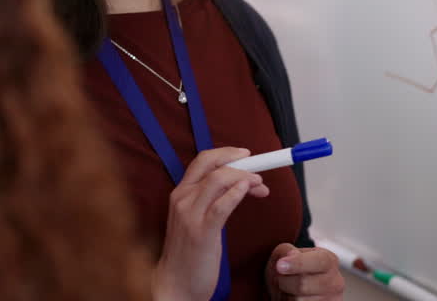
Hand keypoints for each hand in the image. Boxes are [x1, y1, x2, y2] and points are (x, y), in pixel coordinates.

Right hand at [152, 147, 269, 300]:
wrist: (176, 283)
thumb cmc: (190, 251)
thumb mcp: (196, 218)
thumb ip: (212, 199)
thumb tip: (240, 183)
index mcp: (180, 193)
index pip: (203, 160)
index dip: (227, 154)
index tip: (247, 157)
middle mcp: (182, 199)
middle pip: (211, 164)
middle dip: (238, 160)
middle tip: (259, 168)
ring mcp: (190, 215)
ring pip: (218, 179)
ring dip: (245, 177)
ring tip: (260, 185)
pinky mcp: (202, 233)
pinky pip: (222, 206)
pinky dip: (237, 193)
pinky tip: (249, 191)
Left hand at [266, 244, 345, 300]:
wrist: (291, 290)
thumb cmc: (289, 270)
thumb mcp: (285, 254)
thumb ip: (286, 250)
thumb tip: (293, 254)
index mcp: (329, 261)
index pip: (319, 261)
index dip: (298, 263)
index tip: (280, 266)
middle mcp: (335, 282)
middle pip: (304, 284)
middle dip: (284, 281)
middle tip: (280, 279)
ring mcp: (331, 300)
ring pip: (299, 300)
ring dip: (285, 295)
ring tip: (287, 289)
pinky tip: (292, 298)